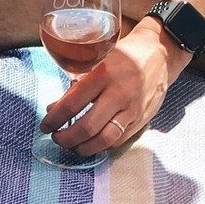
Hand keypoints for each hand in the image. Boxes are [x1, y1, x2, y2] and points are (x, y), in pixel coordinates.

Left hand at [41, 18, 185, 158]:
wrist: (159, 55)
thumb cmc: (122, 57)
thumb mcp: (97, 61)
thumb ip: (76, 85)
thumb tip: (53, 108)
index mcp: (103, 75)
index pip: (72, 104)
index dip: (54, 119)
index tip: (45, 126)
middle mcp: (118, 94)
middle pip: (87, 128)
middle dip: (66, 139)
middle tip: (56, 138)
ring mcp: (132, 109)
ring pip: (104, 140)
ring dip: (83, 148)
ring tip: (72, 145)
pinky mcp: (141, 120)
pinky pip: (118, 141)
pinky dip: (101, 146)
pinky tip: (91, 143)